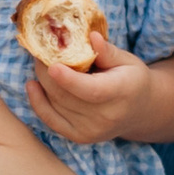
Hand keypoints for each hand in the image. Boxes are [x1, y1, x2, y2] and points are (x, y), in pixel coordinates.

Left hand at [25, 37, 158, 146]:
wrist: (140, 111)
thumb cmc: (132, 79)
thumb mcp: (127, 60)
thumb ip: (107, 51)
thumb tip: (91, 37)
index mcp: (121, 93)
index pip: (92, 90)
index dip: (69, 79)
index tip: (52, 65)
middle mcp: (106, 116)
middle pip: (66, 96)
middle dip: (47, 72)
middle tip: (40, 51)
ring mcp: (92, 130)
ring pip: (56, 104)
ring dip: (43, 82)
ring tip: (41, 63)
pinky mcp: (80, 137)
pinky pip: (51, 120)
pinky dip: (38, 102)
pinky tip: (33, 85)